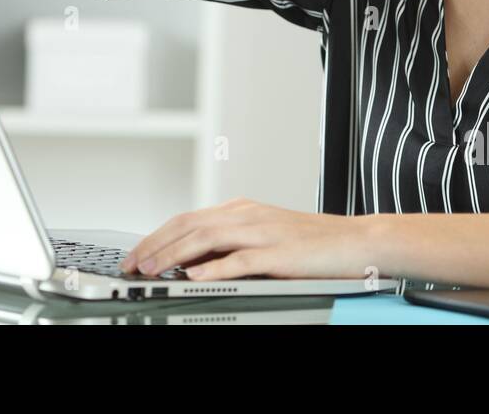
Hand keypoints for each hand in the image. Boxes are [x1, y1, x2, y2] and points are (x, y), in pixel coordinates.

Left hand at [118, 197, 382, 283]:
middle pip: (189, 224)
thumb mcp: (264, 236)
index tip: (135, 254)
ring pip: (206, 238)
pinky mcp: (279, 253)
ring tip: (153, 270)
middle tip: (132, 264)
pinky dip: (214, 269)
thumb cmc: (312, 243)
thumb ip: (229, 245)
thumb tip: (191, 263)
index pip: (188, 218)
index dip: (157, 235)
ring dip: (174, 255)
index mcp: (241, 210)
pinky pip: (240, 260)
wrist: (356, 241)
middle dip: (155, 244)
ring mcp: (263, 232)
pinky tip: (196, 278)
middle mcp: (247, 215)